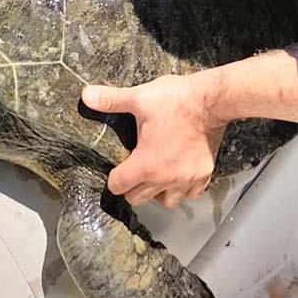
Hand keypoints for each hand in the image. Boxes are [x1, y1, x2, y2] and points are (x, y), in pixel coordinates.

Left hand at [81, 74, 226, 207]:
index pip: (118, 186)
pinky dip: (182, 189)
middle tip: (135, 169)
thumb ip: (111, 100)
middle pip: (137, 198)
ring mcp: (187, 180)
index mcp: (146, 164)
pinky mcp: (204, 175)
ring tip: (157, 176)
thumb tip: (85, 95)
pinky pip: (190, 194)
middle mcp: (165, 179)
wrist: (213, 100)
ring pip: (165, 202)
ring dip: (157, 193)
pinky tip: (179, 174)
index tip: (118, 166)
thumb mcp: (140, 98)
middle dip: (132, 186)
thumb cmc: (175, 100)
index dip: (114, 177)